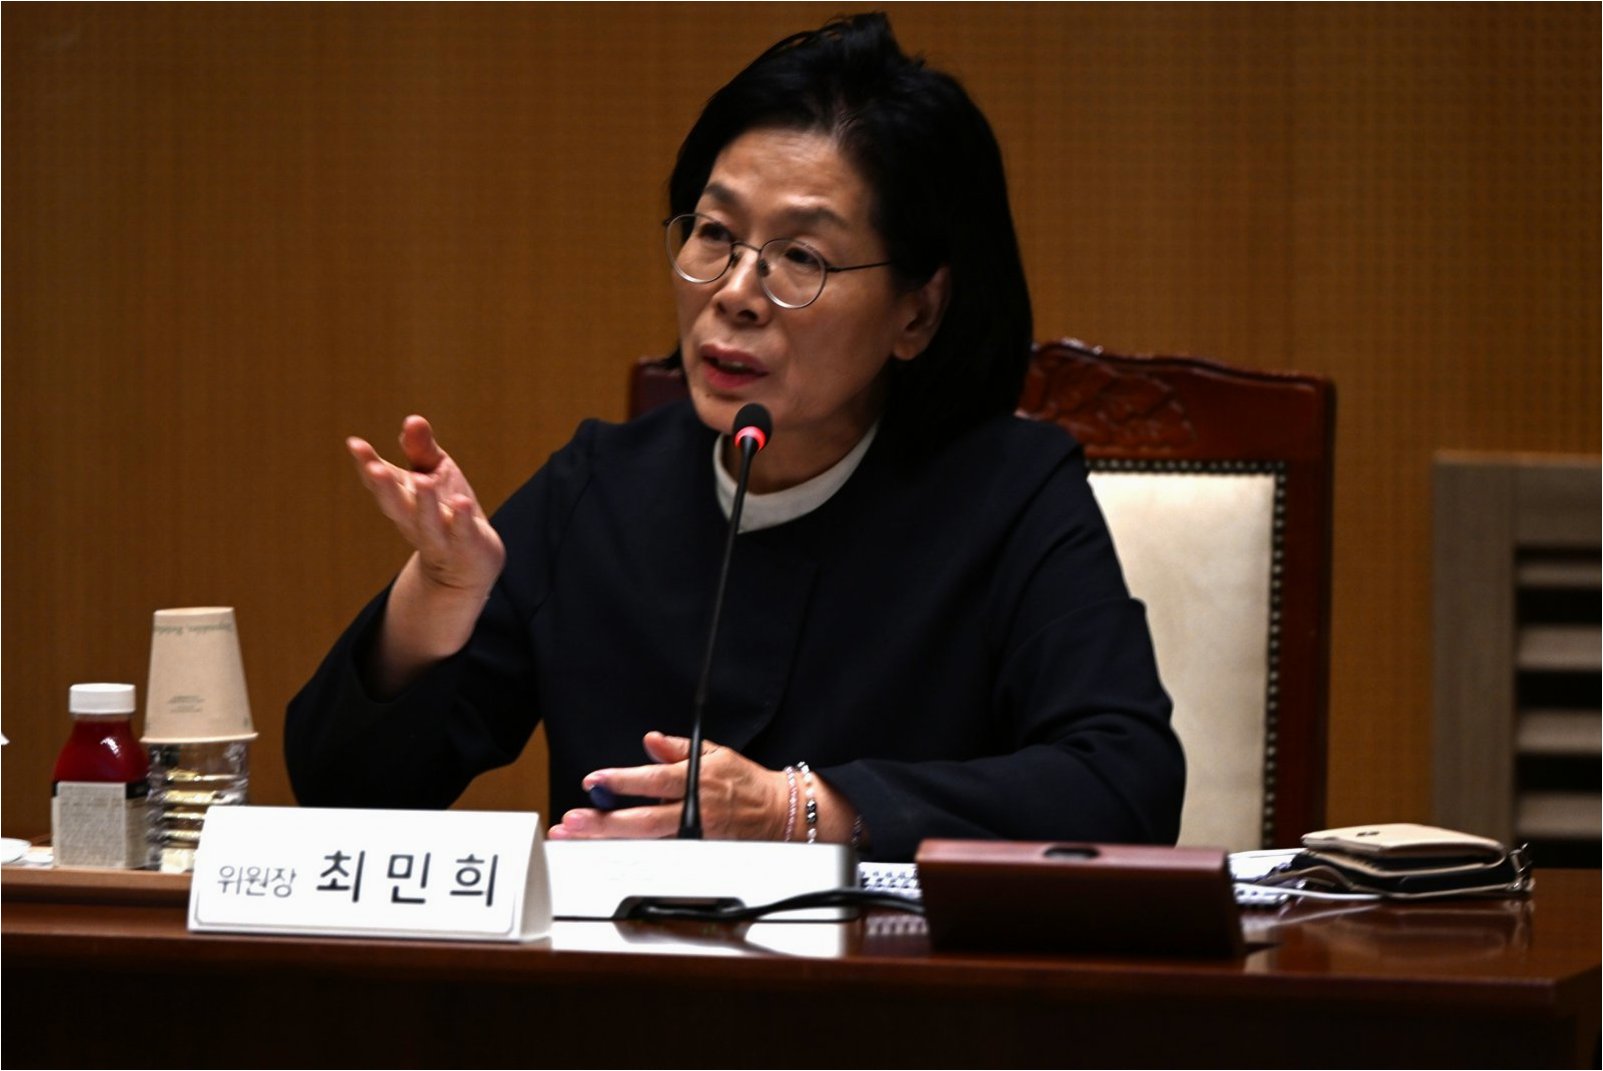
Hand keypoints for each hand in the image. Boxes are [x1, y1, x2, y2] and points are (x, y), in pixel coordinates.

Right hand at [347, 415, 504, 597]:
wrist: (468, 566)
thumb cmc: (446, 511)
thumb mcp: (434, 473)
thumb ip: (421, 449)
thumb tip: (412, 419)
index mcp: (403, 498)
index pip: (381, 481)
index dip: (367, 463)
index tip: (355, 444)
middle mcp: (414, 519)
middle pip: (395, 504)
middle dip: (384, 487)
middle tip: (373, 467)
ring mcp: (439, 536)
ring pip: (427, 522)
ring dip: (424, 503)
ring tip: (422, 480)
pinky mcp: (466, 545)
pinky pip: (462, 533)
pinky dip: (460, 519)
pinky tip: (461, 503)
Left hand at [548, 732, 788, 840]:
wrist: (777, 813)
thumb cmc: (745, 783)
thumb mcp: (715, 754)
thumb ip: (677, 749)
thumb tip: (651, 741)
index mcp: (696, 781)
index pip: (653, 780)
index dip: (622, 781)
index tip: (594, 781)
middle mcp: (693, 812)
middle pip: (642, 821)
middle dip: (604, 822)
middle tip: (571, 821)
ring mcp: (693, 839)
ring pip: (645, 845)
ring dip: (608, 842)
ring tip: (576, 838)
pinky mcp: (695, 856)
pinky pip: (657, 857)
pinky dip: (628, 856)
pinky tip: (602, 854)